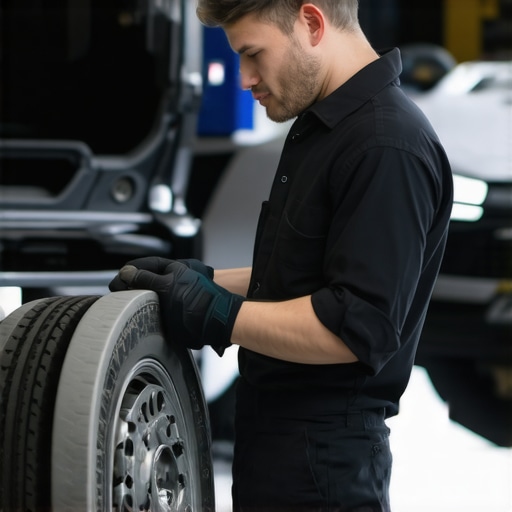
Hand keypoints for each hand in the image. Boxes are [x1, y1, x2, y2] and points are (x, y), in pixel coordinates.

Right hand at [109, 260, 243, 355]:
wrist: (217, 322)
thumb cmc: (196, 300)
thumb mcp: (166, 286)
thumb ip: (146, 279)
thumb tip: (126, 272)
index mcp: (173, 269)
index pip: (145, 265)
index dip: (129, 272)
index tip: (116, 282)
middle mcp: (175, 280)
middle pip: (148, 280)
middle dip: (132, 286)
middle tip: (117, 295)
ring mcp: (177, 295)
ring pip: (152, 295)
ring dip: (139, 300)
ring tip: (125, 307)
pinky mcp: (178, 311)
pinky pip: (158, 308)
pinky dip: (148, 311)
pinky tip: (141, 317)